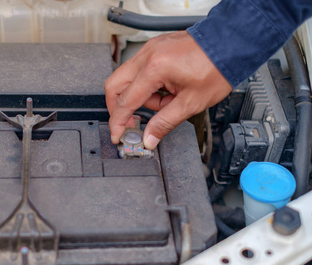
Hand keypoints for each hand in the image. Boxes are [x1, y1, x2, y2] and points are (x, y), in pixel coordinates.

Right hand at [104, 31, 232, 149]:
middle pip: (114, 85)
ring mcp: (150, 49)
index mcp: (155, 68)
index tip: (117, 135)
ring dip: (140, 97)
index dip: (118, 122)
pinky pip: (139, 70)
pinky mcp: (155, 48)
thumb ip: (164, 122)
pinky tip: (165, 91)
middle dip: (119, 107)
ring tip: (166, 102)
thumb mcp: (191, 103)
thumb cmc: (217, 69)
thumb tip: (149, 138)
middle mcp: (147, 55)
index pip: (125, 101)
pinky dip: (147, 85)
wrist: (232, 45)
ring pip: (127, 79)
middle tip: (131, 122)